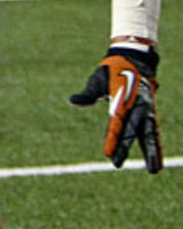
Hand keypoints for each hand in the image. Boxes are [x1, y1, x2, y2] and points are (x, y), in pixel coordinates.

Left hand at [69, 47, 161, 171]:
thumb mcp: (97, 80)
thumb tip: (72, 101)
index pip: (116, 123)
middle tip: (116, 165)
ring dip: (151, 151)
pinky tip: (156, 159)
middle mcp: (137, 106)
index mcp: (122, 100)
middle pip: (132, 131)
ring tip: (154, 170)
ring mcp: (146, 110)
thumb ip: (87, 94)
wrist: (134, 58)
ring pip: (149, 133)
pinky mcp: (150, 112)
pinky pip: (153, 130)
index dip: (112, 139)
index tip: (107, 154)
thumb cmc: (111, 70)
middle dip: (124, 148)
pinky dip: (155, 144)